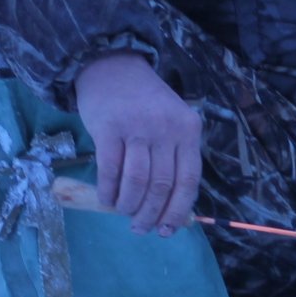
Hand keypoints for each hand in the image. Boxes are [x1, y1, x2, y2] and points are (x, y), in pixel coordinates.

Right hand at [75, 53, 202, 235]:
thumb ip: (175, 157)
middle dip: (151, 214)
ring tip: (123, 213)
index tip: (168, 230)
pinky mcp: (108, 127)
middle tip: (140, 228)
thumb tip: (172, 207)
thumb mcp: (172, 122)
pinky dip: (108, 190)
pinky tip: (107, 199)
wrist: (111, 66)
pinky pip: (110, 169)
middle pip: (162, 185)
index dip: (178, 211)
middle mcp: (166, 129)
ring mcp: (137, 127)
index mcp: (188, 131)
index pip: (188, 181)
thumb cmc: (144, 103)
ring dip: (129, 205)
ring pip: (137, 181)